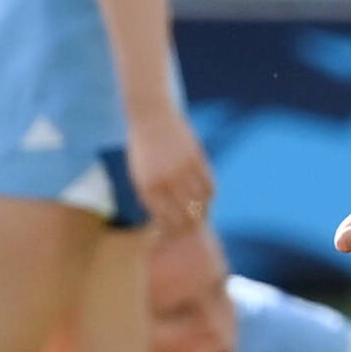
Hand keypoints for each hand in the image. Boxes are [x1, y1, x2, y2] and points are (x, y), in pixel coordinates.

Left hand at [128, 107, 214, 232]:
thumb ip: (152, 198)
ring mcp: (183, 170)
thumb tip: (166, 221)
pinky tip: (207, 198)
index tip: (177, 233)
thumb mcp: (139, 176)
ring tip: (202, 214)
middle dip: (191, 225)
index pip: (167, 220)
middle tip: (193, 227)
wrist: (151, 118)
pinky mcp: (197, 159)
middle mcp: (166, 181)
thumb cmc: (142, 151)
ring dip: (204, 212)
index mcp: (148, 188)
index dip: (175, 230)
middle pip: (187, 215)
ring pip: (202, 202)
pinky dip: (211, 196)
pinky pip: (210, 185)